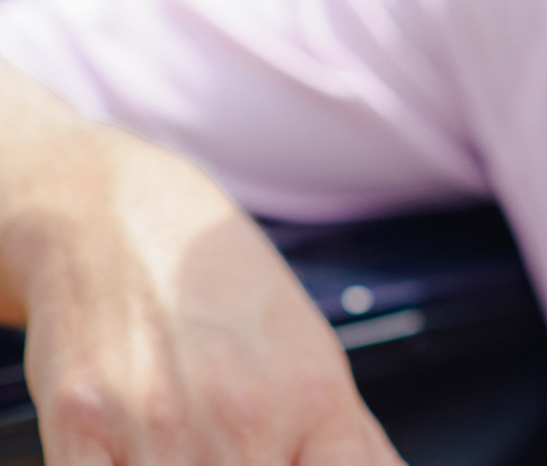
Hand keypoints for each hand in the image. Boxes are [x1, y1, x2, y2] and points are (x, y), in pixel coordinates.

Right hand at [0, 64, 403, 465]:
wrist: (120, 220)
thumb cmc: (222, 292)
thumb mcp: (314, 356)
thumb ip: (352, 444)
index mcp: (315, 401)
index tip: (293, 461)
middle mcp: (245, 417)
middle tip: (235, 443)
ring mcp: (160, 426)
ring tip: (187, 440)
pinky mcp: (78, 427)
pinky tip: (132, 451)